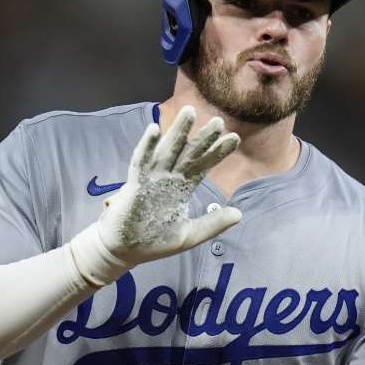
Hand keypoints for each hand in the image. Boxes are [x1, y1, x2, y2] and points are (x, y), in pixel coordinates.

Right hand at [70, 105, 241, 284]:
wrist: (125, 252)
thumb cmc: (154, 242)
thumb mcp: (189, 235)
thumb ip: (213, 223)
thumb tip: (239, 213)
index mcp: (181, 187)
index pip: (203, 165)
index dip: (217, 152)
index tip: (235, 138)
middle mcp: (168, 178)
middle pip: (188, 153)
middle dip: (203, 137)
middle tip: (219, 120)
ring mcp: (151, 179)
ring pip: (167, 151)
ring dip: (178, 132)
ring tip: (190, 112)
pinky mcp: (135, 184)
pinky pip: (140, 162)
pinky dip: (146, 146)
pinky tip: (155, 130)